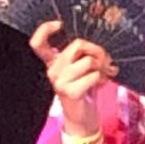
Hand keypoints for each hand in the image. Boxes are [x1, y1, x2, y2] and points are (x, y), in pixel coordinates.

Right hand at [31, 19, 114, 133]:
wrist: (83, 119)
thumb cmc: (85, 90)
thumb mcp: (83, 69)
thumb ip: (85, 55)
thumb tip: (99, 49)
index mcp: (53, 62)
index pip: (38, 43)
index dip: (45, 29)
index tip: (59, 24)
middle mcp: (53, 70)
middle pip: (77, 45)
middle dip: (97, 50)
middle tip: (105, 60)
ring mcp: (59, 82)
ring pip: (88, 61)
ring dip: (102, 67)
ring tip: (104, 74)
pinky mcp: (69, 92)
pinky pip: (93, 75)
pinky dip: (102, 78)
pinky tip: (101, 84)